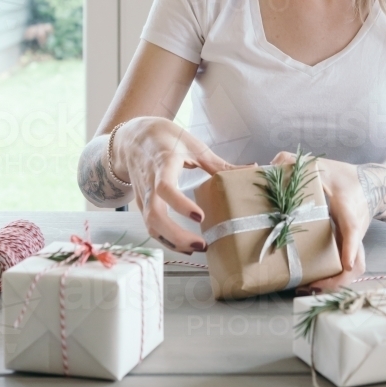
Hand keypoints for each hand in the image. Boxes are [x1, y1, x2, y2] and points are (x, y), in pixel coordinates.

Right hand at [113, 117, 244, 254]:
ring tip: (198, 248)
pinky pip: (151, 226)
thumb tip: (251, 169)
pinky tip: (184, 247)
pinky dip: (166, 239)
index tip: (200, 217)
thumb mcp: (193, 145)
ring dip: (172, 241)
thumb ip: (219, 163)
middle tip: (202, 244)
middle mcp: (148, 182)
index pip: (164, 187)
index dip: (180, 204)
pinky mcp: (141, 204)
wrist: (134, 137)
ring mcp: (142, 196)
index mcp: (162, 163)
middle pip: (154, 214)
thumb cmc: (167, 139)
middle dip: (176, 234)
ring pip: (150, 224)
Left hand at [269, 152, 368, 291]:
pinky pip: (346, 269)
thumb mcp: (320, 165)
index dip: (350, 247)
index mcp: (348, 210)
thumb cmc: (342, 177)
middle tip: (313, 285)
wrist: (370, 185)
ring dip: (334, 284)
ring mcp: (355, 242)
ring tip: (308, 289)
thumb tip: (270, 165)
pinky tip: (312, 284)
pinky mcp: (351, 247)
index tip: (347, 264)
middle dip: (338, 278)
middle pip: (357, 261)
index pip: (352, 229)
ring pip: (354, 269)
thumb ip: (294, 162)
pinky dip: (333, 279)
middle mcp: (355, 230)